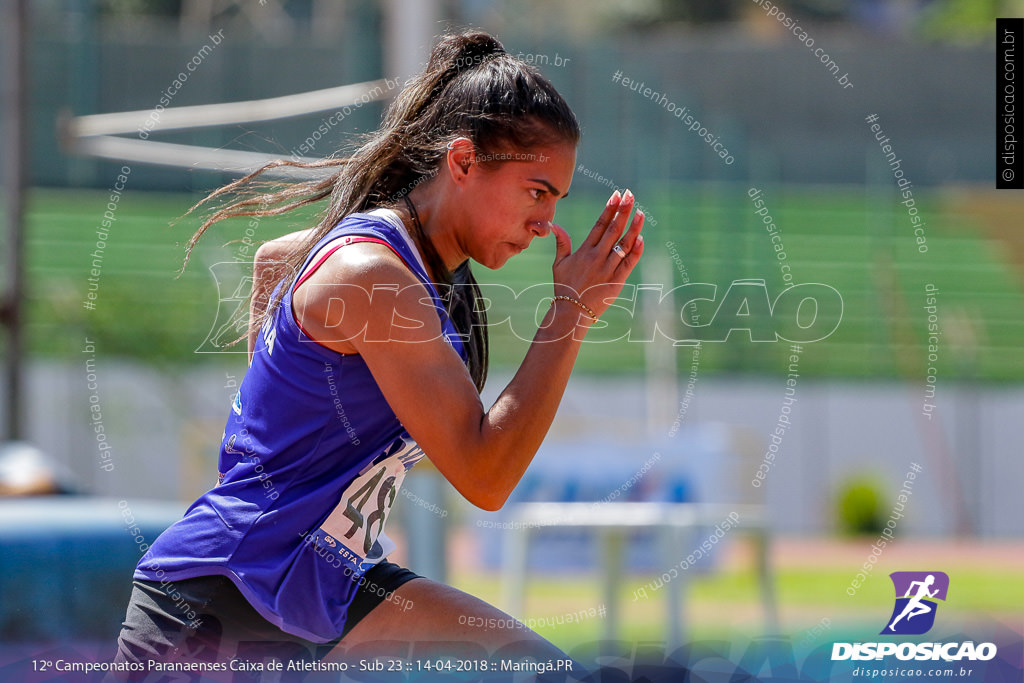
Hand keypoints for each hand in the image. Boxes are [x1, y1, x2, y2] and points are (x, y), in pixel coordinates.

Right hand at [549, 189, 644, 318]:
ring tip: (641, 212)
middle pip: (613, 229)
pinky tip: (641, 238)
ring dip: (633, 228)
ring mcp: (607, 268)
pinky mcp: (616, 281)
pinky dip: (636, 251)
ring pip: (623, 244)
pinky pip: (628, 263)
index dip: (609, 208)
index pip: (599, 224)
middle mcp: (597, 256)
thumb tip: (554, 225)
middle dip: (623, 210)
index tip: (617, 195)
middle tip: (630, 194)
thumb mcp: (559, 263)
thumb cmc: (564, 287)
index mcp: (584, 250)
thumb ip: (561, 243)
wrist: (571, 312)